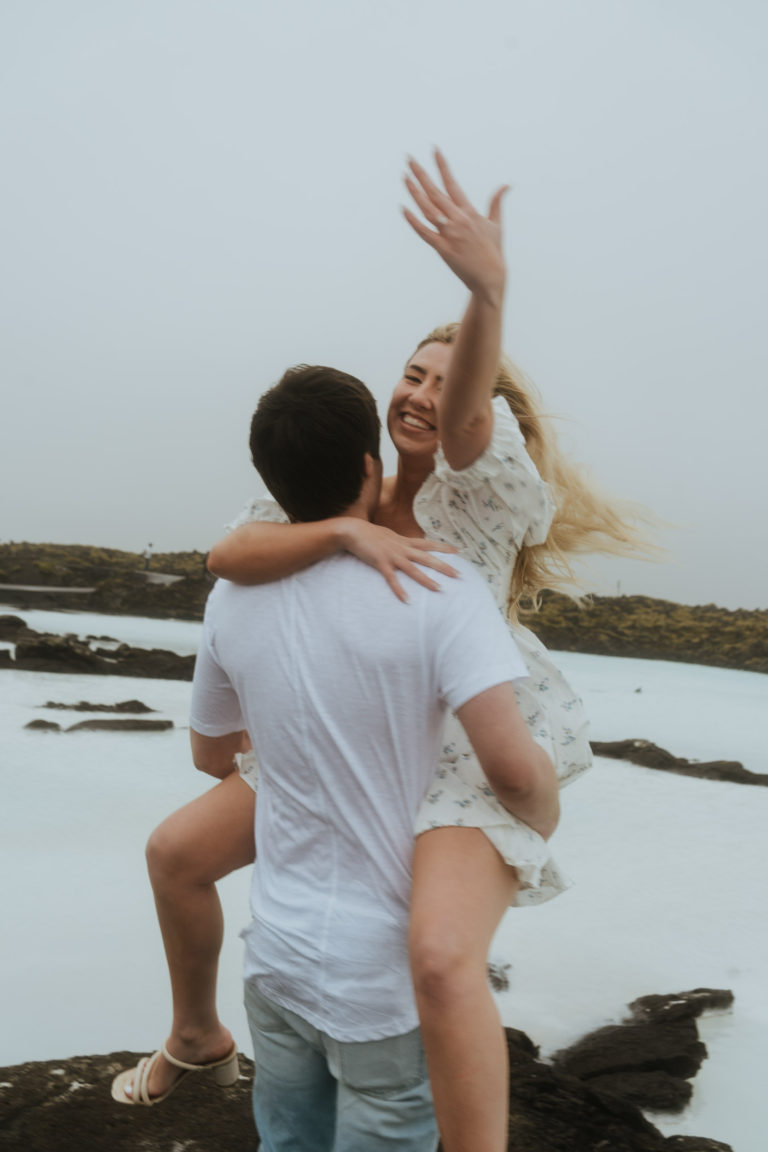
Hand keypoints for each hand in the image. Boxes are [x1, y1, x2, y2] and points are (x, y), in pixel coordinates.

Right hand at [338, 519, 459, 602]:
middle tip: (459, 575)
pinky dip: (399, 590)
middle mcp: (402, 548)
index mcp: (405, 542)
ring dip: (427, 580)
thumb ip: (400, 542)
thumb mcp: (390, 536)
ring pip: (414, 569)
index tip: (459, 551)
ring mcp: (392, 556)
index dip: (444, 547)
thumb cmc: (370, 534)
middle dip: (444, 566)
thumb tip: (409, 544)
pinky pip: (392, 579)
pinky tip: (407, 600)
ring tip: (439, 589)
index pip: (429, 544)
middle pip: (427, 558)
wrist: (353, 530)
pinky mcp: (381, 563)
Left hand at [402, 149, 507, 303]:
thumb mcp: (497, 224)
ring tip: (404, 177)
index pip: (452, 183)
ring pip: (428, 208)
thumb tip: (506, 185)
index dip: (442, 166)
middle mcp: (458, 219)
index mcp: (469, 211)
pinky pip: (424, 232)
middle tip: (409, 158)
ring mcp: (449, 233)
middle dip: (421, 174)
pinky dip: (413, 221)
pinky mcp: (443, 248)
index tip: (434, 150)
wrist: (490, 277)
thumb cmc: (493, 251)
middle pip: (435, 192)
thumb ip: (497, 203)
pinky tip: (403, 208)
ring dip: (414, 192)